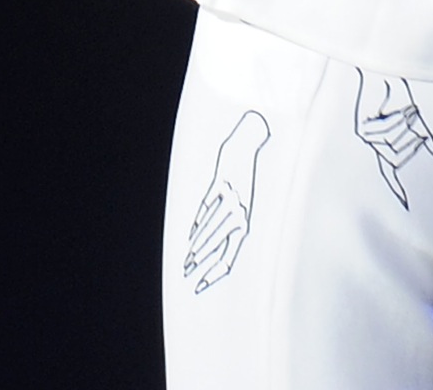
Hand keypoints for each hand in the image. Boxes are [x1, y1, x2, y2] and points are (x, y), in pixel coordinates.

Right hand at [183, 110, 269, 293]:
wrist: (246, 146)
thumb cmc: (243, 183)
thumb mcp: (240, 208)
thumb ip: (227, 230)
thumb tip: (208, 253)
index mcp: (246, 224)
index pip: (228, 258)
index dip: (213, 274)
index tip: (198, 286)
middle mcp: (239, 212)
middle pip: (214, 245)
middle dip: (198, 261)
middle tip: (185, 272)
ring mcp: (230, 197)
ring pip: (207, 227)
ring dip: (195, 245)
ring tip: (186, 258)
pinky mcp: (220, 182)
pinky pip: (206, 206)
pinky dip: (197, 221)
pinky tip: (192, 233)